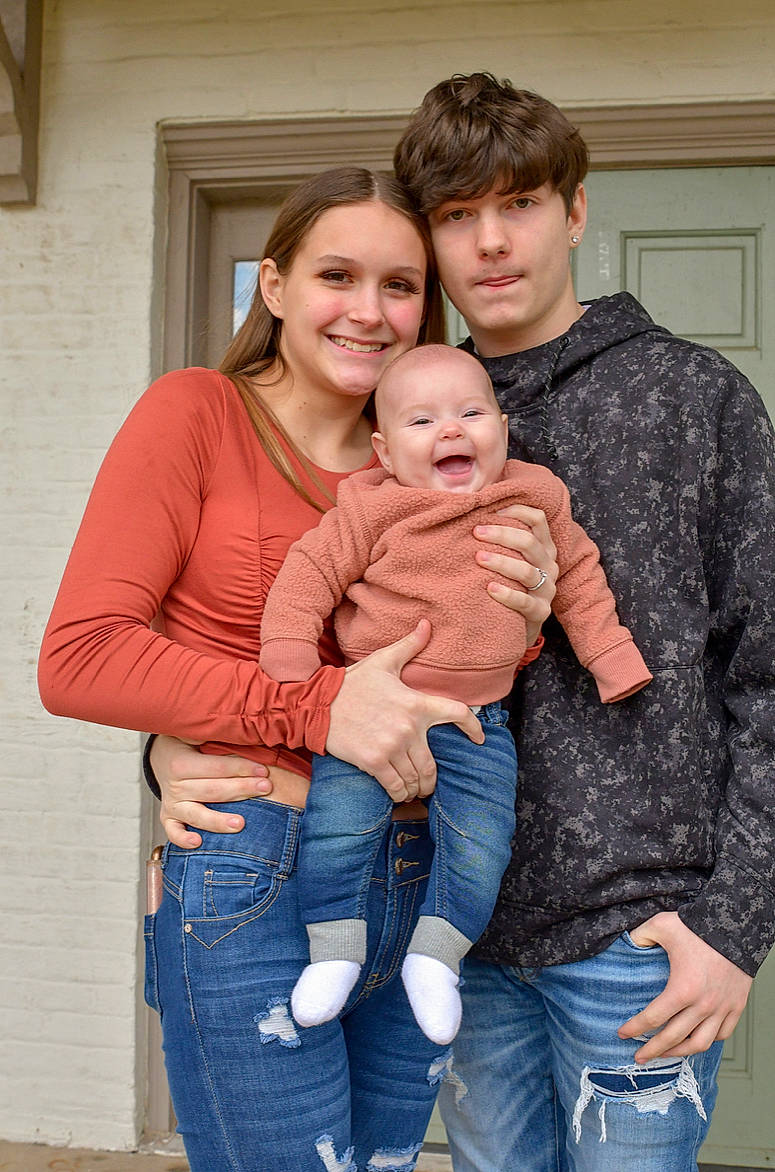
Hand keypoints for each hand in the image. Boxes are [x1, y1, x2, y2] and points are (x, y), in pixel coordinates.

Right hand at [150, 735, 271, 847]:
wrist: (162, 756)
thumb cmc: (187, 743)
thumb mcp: (193, 732)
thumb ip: (210, 733)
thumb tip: (232, 728)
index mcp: (181, 762)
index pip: (215, 767)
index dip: (240, 768)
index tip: (263, 770)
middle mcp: (175, 786)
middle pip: (212, 790)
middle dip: (241, 789)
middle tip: (266, 788)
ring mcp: (172, 804)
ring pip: (196, 814)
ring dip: (218, 820)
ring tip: (240, 824)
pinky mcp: (169, 818)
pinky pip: (173, 832)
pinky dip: (182, 839)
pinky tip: (198, 843)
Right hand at [327, 620, 483, 802]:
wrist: (318, 703)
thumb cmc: (352, 683)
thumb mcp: (382, 661)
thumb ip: (409, 646)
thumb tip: (427, 624)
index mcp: (416, 703)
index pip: (457, 713)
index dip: (473, 727)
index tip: (479, 739)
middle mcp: (408, 727)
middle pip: (433, 764)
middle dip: (432, 778)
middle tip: (428, 782)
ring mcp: (392, 746)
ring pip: (416, 777)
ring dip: (416, 787)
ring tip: (414, 790)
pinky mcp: (373, 762)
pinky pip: (396, 786)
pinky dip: (400, 793)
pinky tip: (399, 793)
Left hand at [474, 503, 557, 645]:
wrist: (516, 625)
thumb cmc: (507, 583)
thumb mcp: (508, 558)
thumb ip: (499, 538)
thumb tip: (471, 506)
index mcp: (543, 547)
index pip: (538, 520)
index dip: (517, 511)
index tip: (490, 511)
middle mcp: (549, 565)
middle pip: (529, 542)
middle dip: (501, 534)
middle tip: (476, 532)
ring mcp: (547, 589)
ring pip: (527, 571)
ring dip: (501, 562)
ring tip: (478, 558)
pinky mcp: (540, 612)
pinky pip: (525, 602)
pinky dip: (507, 594)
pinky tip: (489, 588)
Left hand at [618, 911, 752, 1061]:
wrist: (736, 926)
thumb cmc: (699, 927)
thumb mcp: (661, 925)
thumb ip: (640, 936)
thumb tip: (626, 944)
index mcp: (682, 988)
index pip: (653, 1018)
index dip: (635, 1028)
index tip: (622, 1033)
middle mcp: (703, 1004)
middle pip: (673, 1038)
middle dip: (653, 1050)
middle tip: (638, 1057)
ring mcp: (722, 1008)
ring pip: (700, 1044)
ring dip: (679, 1052)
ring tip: (665, 1054)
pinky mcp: (736, 1006)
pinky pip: (722, 1034)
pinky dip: (707, 1041)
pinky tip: (694, 1040)